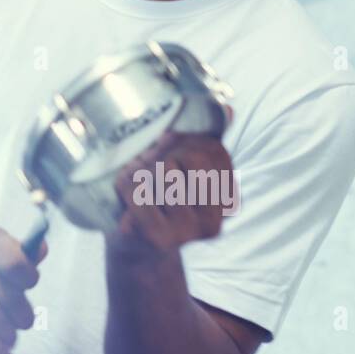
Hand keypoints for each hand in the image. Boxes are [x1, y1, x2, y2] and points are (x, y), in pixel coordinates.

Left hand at [109, 115, 237, 259]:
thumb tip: (229, 109)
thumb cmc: (160, 197)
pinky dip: (125, 183)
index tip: (166, 146)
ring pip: (161, 171)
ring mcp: (188, 231)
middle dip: (158, 152)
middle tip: (146, 162)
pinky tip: (125, 191)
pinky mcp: (159, 237)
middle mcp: (215, 219)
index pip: (211, 149)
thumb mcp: (186, 166)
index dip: (181, 140)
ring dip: (139, 167)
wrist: (136, 244)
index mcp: (227, 197)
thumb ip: (206, 141)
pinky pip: (138, 190)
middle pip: (185, 158)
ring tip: (136, 176)